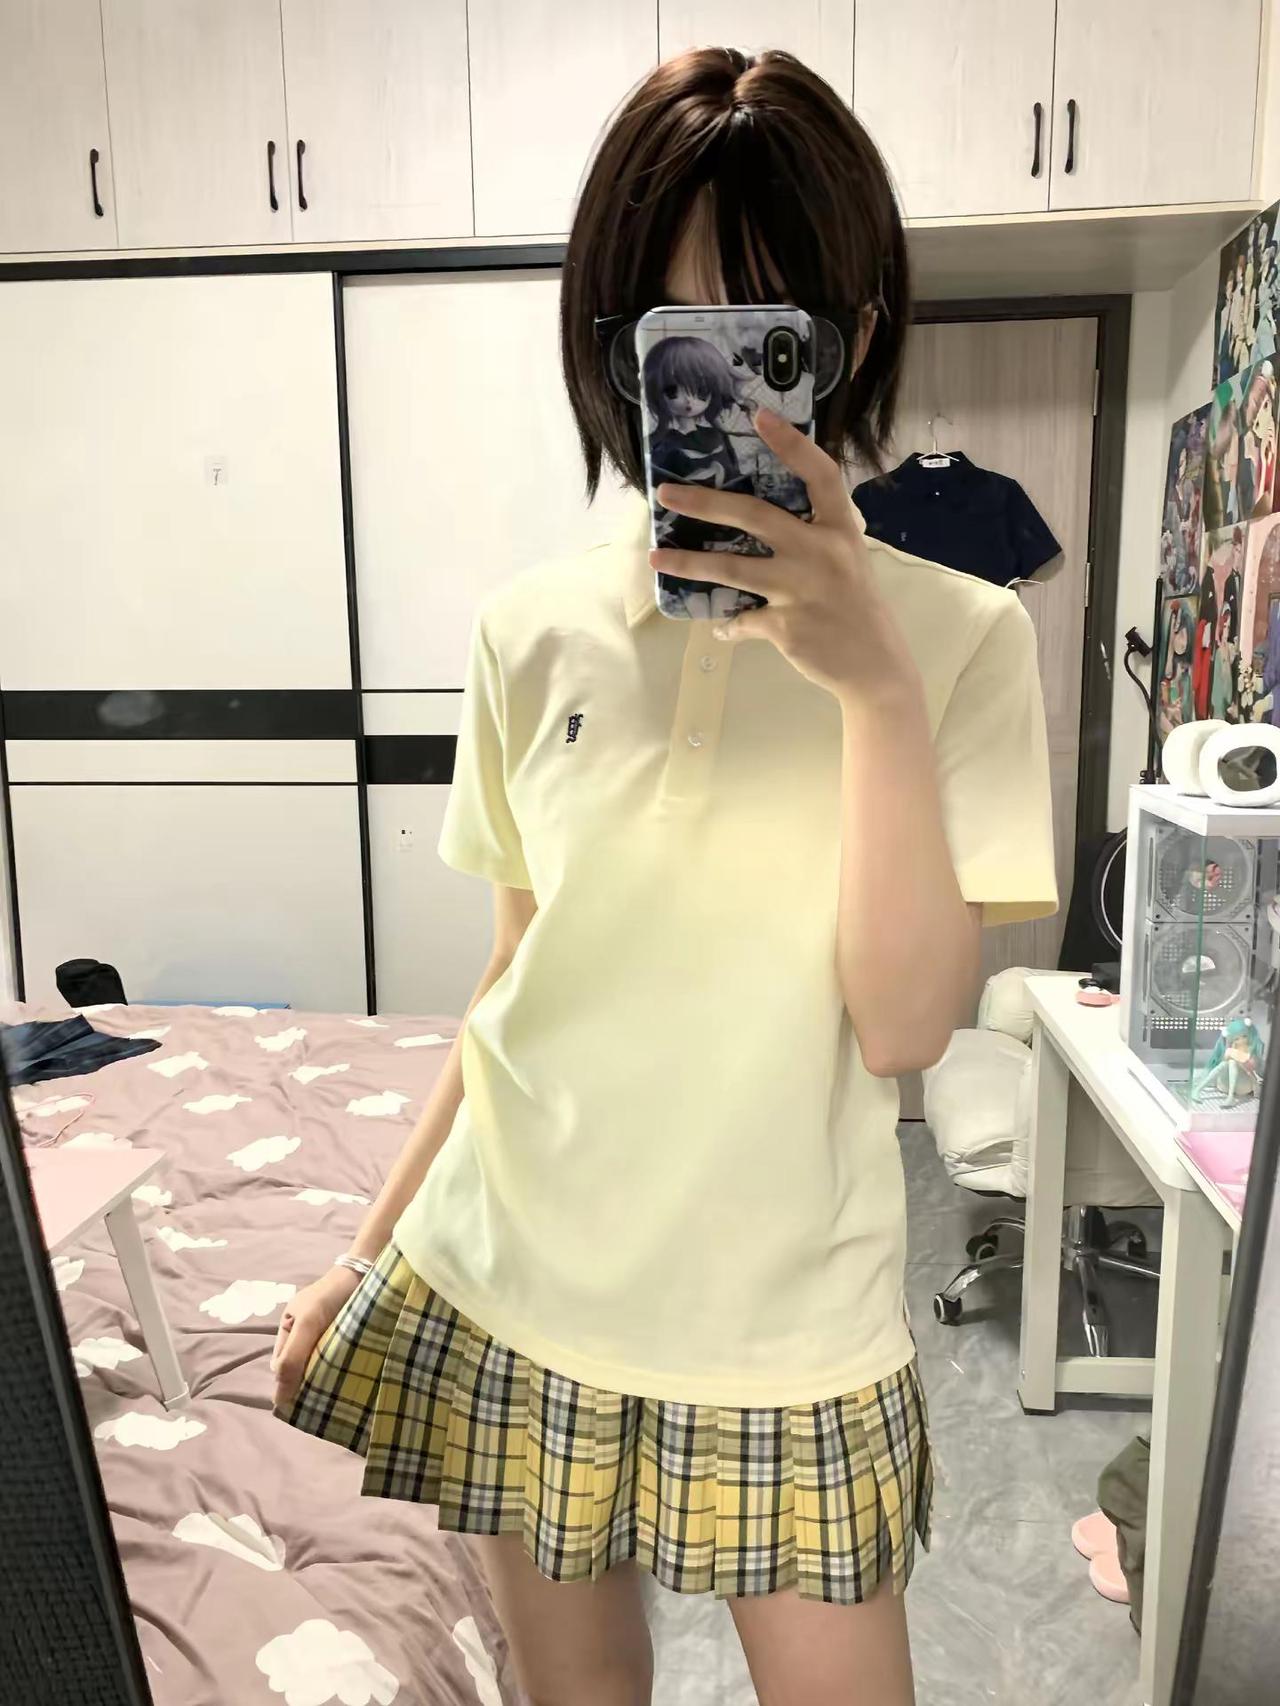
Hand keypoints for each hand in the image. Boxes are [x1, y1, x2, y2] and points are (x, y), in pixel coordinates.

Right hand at [271, 1265, 360, 1409]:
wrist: (365, 1273)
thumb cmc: (329, 1296)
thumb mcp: (306, 1324)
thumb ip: (292, 1358)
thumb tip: (278, 1401)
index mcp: (289, 1333)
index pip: (283, 1368)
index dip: (289, 1384)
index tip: (302, 1402)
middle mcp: (306, 1339)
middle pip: (302, 1371)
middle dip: (310, 1386)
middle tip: (323, 1401)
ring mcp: (327, 1341)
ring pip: (322, 1371)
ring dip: (328, 1381)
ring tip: (339, 1395)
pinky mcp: (348, 1343)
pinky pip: (340, 1365)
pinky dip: (343, 1373)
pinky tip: (351, 1382)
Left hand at [650, 408, 915, 701]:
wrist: (875, 665)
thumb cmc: (857, 607)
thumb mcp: (847, 559)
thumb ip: (814, 537)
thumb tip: (761, 523)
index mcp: (839, 529)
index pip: (818, 473)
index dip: (790, 442)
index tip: (759, 415)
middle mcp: (820, 552)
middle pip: (754, 515)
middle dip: (704, 502)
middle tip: (665, 493)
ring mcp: (800, 589)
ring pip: (732, 568)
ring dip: (689, 562)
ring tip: (656, 557)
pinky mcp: (784, 625)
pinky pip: (741, 620)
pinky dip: (728, 625)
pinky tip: (721, 628)